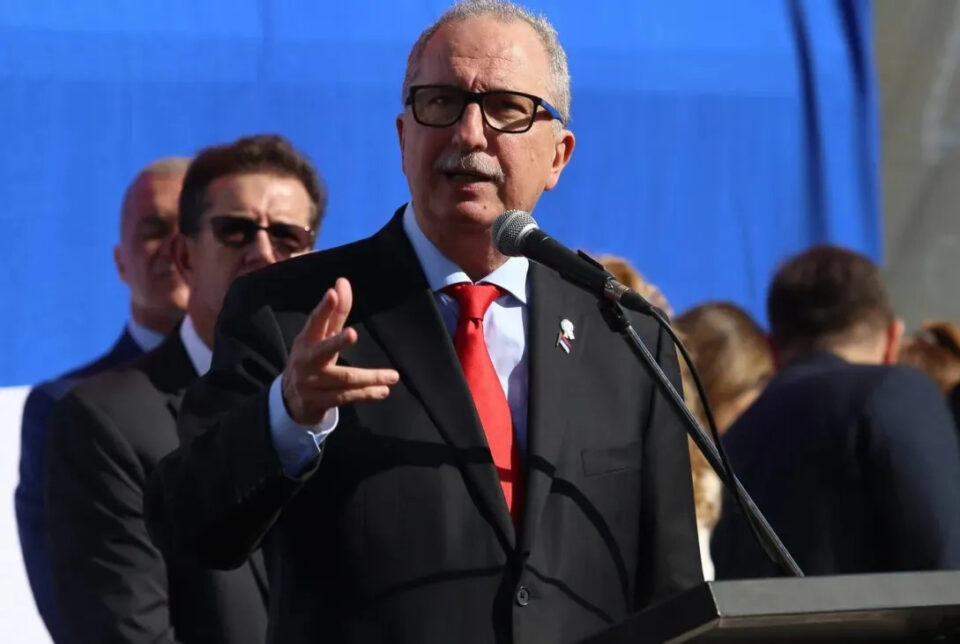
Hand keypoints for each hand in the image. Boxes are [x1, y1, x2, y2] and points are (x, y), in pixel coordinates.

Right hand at [281, 278, 398, 424]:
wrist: (291, 398)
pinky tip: (383, 390)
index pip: (316, 321)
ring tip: (393, 376)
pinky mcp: (320, 401)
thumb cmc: (311, 358)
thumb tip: (342, 281)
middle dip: (337, 342)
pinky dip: (367, 394)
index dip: (324, 308)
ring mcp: (312, 383)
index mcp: (307, 340)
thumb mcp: (320, 336)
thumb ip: (335, 312)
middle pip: (324, 350)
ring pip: (344, 379)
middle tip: (353, 333)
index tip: (332, 293)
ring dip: (370, 377)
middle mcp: (307, 360)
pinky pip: (347, 397)